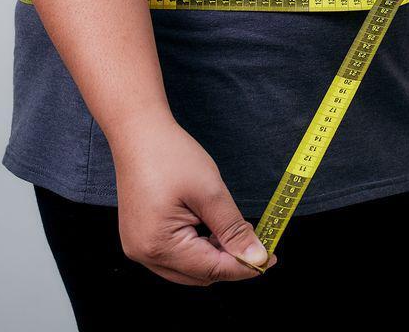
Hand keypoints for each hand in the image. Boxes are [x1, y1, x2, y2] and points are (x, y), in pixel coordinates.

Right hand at [110, 112, 276, 284]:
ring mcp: (139, 248)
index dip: (244, 266)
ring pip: (188, 269)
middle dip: (229, 261)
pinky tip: (208, 226)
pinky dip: (197, 248)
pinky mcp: (140, 238)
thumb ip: (234, 230)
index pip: (212, 270)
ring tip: (229, 228)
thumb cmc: (171, 156)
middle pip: (200, 275)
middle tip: (254, 239)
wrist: (138, 133)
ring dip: (213, 255)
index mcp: (159, 245)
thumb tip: (257, 259)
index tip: (270, 258)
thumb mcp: (210, 192)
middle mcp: (144, 254)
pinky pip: (175, 257)